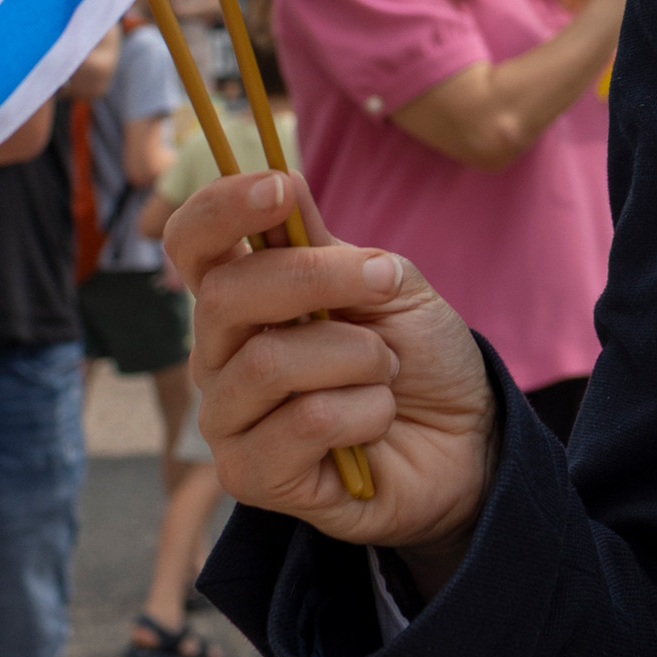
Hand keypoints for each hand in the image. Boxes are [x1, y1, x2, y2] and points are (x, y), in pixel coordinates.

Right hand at [169, 171, 495, 577]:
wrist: (465, 438)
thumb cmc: (418, 356)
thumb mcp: (389, 283)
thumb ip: (329, 244)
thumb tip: (281, 181)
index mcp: (242, 297)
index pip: (191, 243)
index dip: (221, 208)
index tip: (280, 187)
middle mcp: (218, 355)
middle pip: (223, 297)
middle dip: (315, 278)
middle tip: (383, 283)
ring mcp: (227, 418)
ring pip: (269, 364)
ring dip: (357, 355)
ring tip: (386, 370)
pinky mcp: (249, 475)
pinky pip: (304, 423)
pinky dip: (365, 411)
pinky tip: (377, 421)